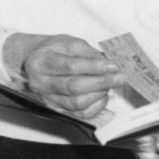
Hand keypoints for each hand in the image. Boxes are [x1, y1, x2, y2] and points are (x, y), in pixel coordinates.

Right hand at [4, 33, 121, 119]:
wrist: (37, 63)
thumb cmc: (54, 51)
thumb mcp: (69, 43)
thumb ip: (88, 53)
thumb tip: (108, 64)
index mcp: (41, 62)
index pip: (71, 67)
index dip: (94, 67)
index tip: (113, 66)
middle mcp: (41, 83)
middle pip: (74, 87)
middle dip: (102, 82)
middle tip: (121, 77)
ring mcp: (49, 99)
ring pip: (78, 103)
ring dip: (100, 94)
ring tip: (111, 83)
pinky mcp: (58, 109)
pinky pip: (81, 114)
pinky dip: (97, 107)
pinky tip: (105, 96)